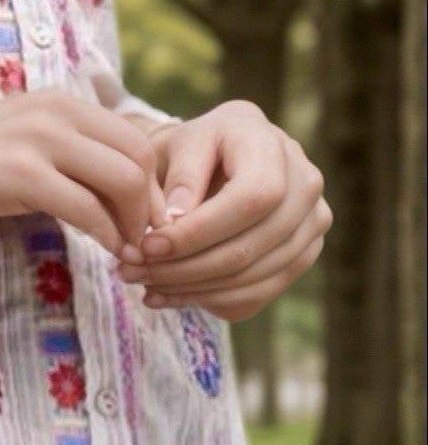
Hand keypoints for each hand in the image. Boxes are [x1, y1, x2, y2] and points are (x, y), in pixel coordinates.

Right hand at [0, 91, 166, 257]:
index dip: (152, 184)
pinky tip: (103, 253)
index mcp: (60, 103)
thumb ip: (53, 158)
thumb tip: (90, 192)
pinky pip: (86, 207)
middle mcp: (57, 112)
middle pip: (140, 156)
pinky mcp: (19, 174)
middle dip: (152, 206)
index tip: (144, 223)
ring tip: (127, 254)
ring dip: (135, 223)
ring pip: (124, 179)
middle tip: (144, 245)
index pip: (134, 137)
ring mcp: (39, 140)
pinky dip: (105, 235)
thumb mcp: (10, 148)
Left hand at [115, 100, 332, 321]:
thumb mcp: (172, 148)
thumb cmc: (186, 152)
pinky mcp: (302, 255)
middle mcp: (306, 180)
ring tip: (144, 285)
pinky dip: (207, 301)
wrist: (213, 159)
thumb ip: (177, 177)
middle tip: (133, 272)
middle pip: (252, 245)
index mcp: (270, 143)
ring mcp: (312, 222)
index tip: (149, 246)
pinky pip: (257, 294)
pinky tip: (168, 294)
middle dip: (185, 268)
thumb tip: (174, 221)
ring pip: (254, 276)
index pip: (253, 198)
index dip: (199, 232)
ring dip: (191, 290)